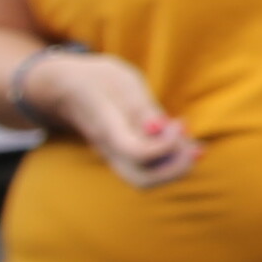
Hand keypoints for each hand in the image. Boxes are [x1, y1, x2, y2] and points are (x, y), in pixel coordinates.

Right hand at [25, 48, 201, 186]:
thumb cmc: (98, 80)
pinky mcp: (121, 155)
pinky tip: (187, 146)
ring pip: (145, 179)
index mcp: (107, 125)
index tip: (178, 122)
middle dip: (176, 170)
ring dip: (176, 168)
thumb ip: (142, 107)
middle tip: (195, 148)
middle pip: (142, 180)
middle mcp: (109, 148)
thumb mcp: (121, 83)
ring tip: (194, 147)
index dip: (165, 145)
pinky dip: (170, 162)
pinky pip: (146, 169)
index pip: (135, 151)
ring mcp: (113, 155)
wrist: (65, 87)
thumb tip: (159, 128)